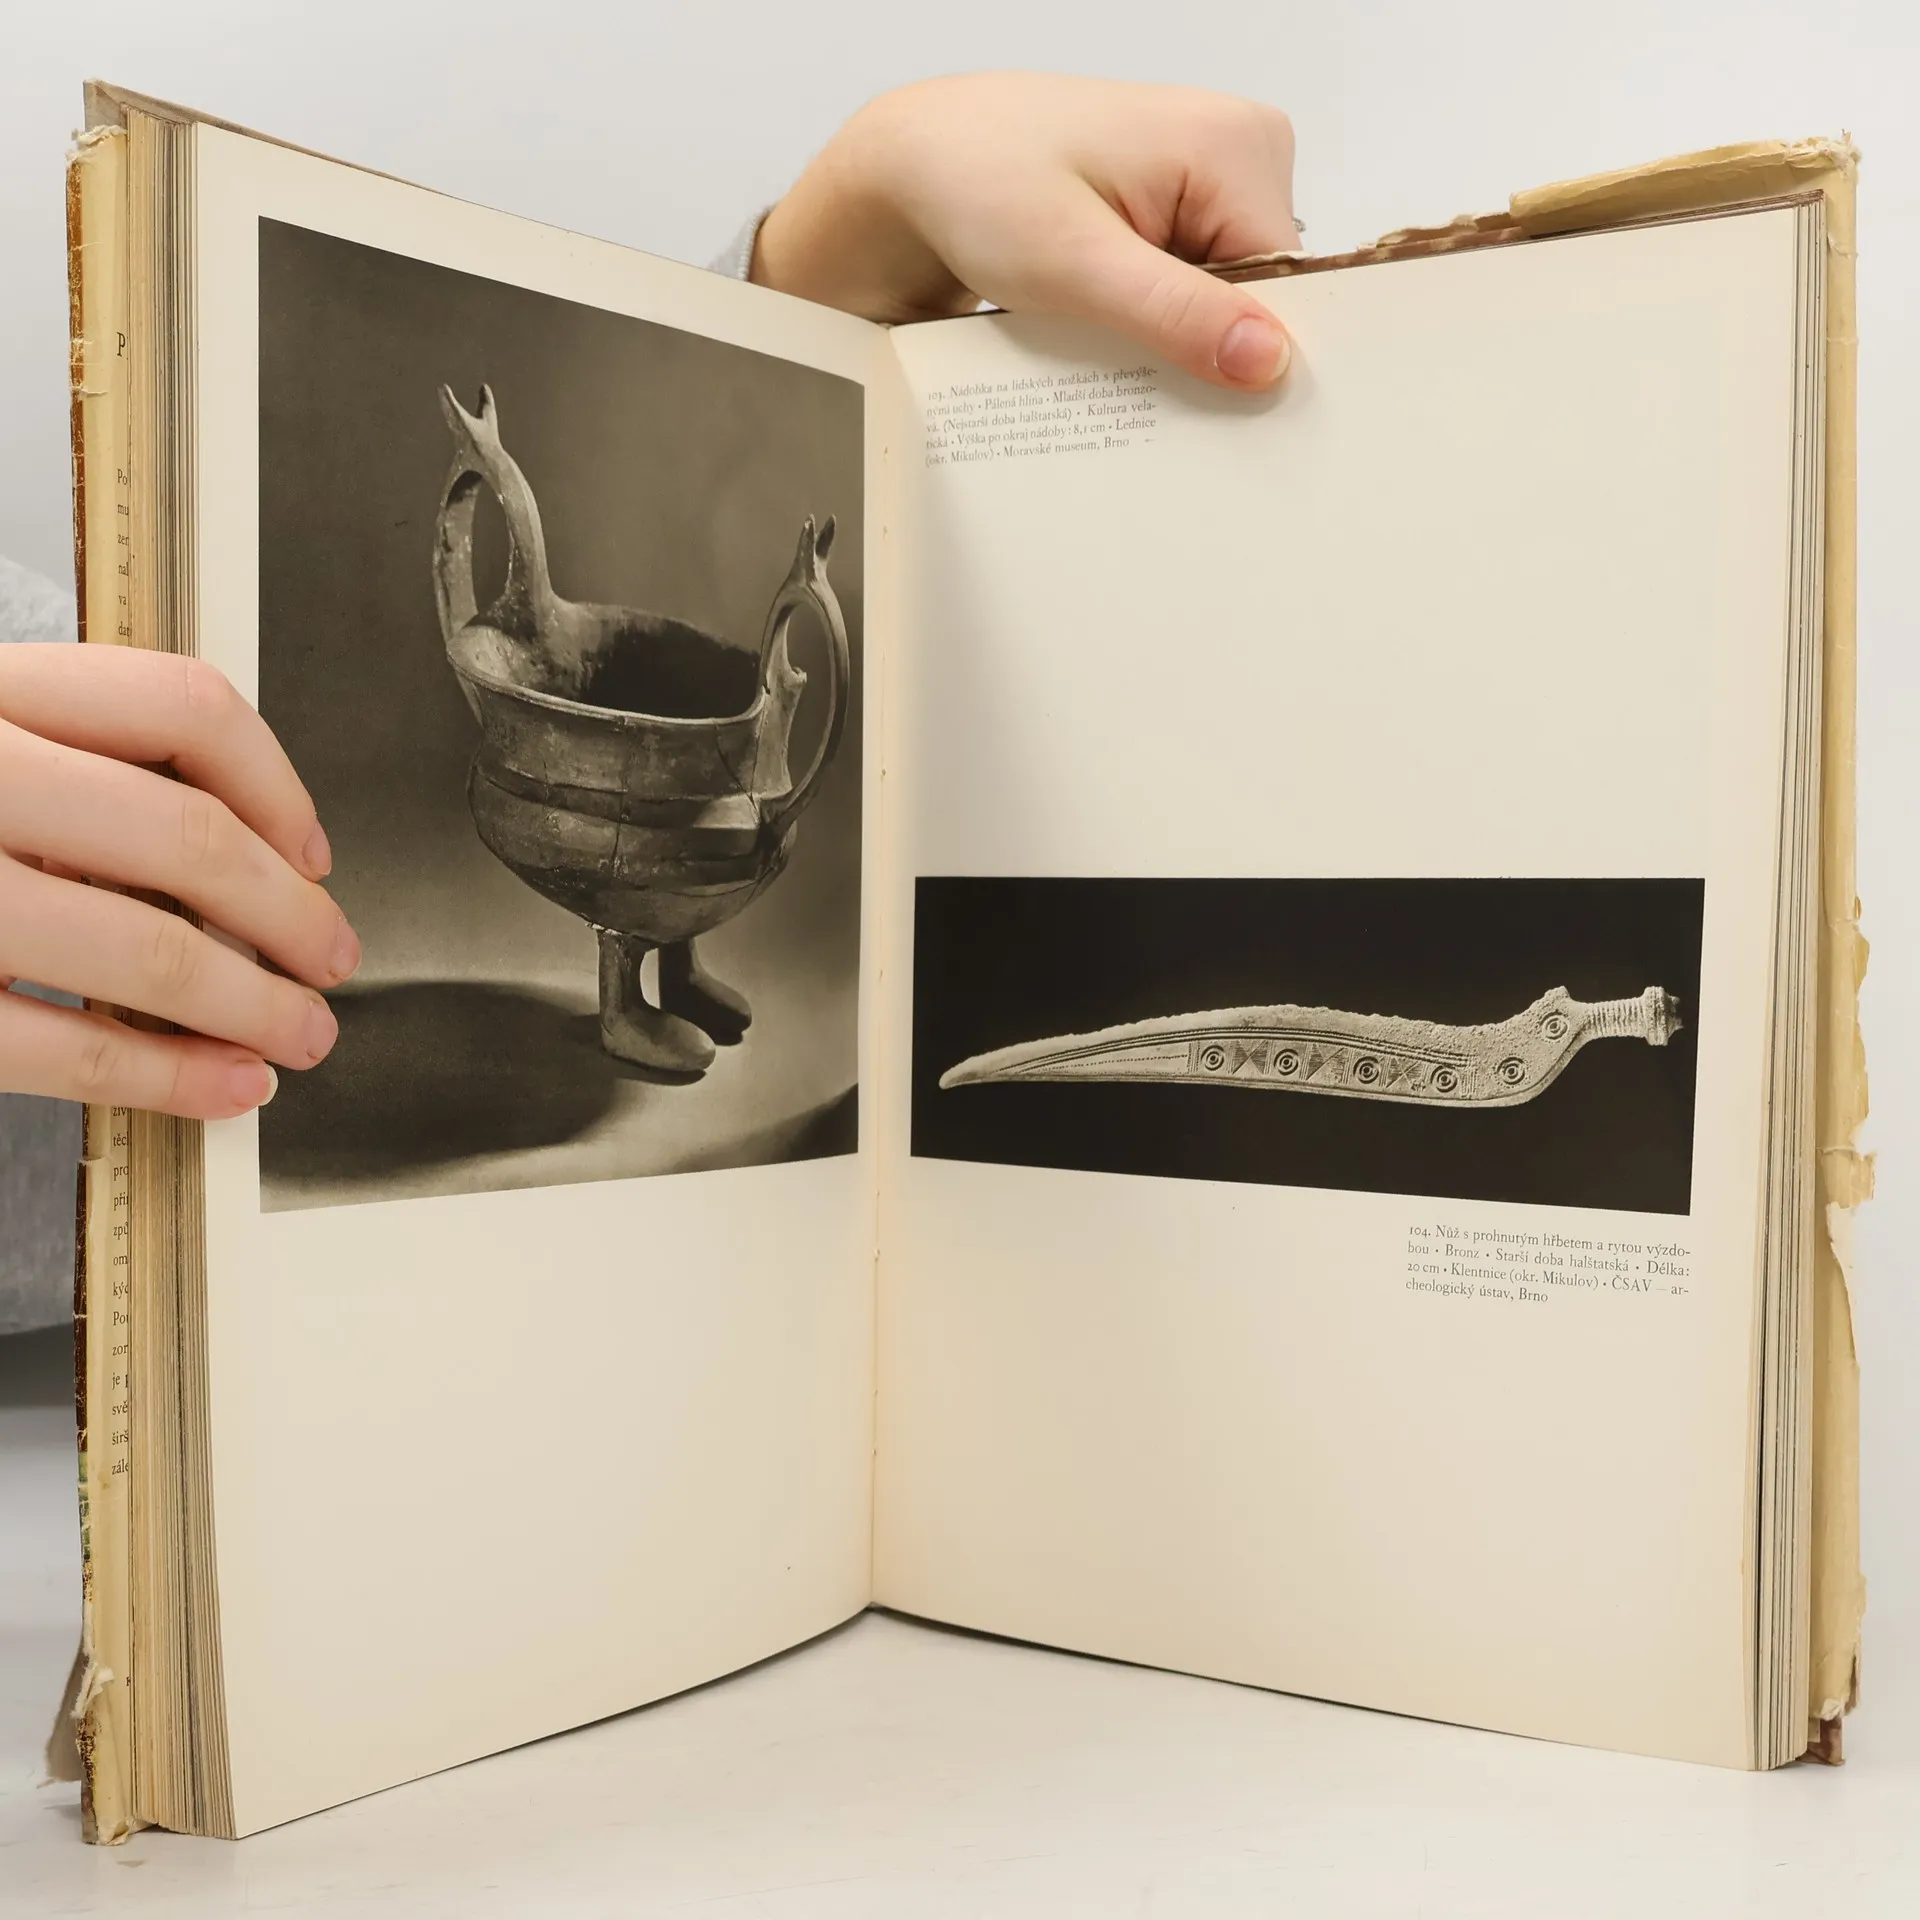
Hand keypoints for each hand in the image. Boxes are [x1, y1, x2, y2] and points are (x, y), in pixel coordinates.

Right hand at [0, 644, 358, 1117]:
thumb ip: (68, 763)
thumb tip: (246, 855)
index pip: (179, 703)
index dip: (278, 784)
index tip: (312, 851)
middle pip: (188, 834)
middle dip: (289, 914)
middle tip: (333, 958)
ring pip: (145, 944)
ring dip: (254, 1003)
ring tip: (302, 1034)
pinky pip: (62, 1041)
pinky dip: (167, 1073)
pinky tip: (224, 1086)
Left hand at [753, 74, 1299, 390]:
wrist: (914, 169)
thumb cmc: (976, 184)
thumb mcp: (1075, 263)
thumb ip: (1176, 311)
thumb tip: (1268, 359)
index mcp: (1236, 144)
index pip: (1291, 285)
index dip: (1257, 358)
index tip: (1217, 415)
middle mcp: (1236, 152)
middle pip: (1263, 296)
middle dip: (1213, 353)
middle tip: (1148, 393)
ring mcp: (1207, 183)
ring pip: (1225, 304)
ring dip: (1177, 346)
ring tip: (1116, 357)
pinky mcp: (1176, 214)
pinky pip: (1192, 294)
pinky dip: (1156, 330)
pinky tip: (1114, 343)